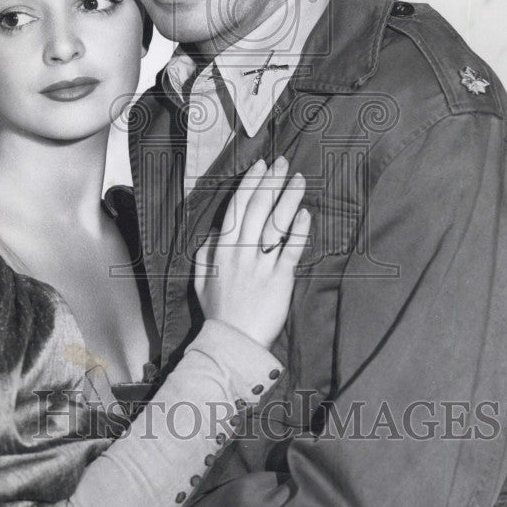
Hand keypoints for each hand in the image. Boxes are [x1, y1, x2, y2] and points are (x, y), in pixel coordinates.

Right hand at [194, 157, 309, 349]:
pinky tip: (305, 214)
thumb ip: (205, 254)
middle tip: (281, 163)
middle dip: (269, 182)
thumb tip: (213, 234)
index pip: (236, 209)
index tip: (259, 167)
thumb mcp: (201, 281)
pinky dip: (298, 232)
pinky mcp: (279, 280)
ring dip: (287, 199)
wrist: (231, 343)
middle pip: (256, 209)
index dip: (249, 185)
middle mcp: (240, 252)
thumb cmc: (217, 314)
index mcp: (221, 250)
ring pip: (274, 224)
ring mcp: (260, 265)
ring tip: (298, 179)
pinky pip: (290, 251)